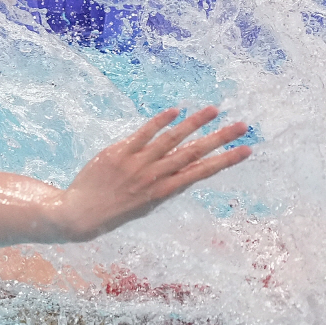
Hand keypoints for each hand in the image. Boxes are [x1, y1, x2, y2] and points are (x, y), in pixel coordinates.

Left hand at [61, 106, 251, 240]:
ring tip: (214, 110)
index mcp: (162, 192)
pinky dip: (159, 122)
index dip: (225, 161)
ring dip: (194, 123)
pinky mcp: (118, 153)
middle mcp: (153, 177)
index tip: (246, 150)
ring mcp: (136, 164)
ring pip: (170, 140)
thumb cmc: (113, 210)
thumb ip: (164, 187)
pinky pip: (142, 134)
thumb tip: (185, 170)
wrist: (78, 214)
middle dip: (219, 139)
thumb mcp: (144, 205)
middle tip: (242, 126)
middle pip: (192, 153)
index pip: (200, 173)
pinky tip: (176, 110)